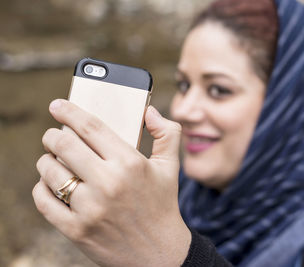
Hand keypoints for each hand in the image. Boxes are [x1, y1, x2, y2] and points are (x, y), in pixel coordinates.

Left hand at [33, 99, 190, 266]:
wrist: (159, 253)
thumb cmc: (162, 204)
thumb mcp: (170, 167)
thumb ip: (167, 133)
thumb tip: (149, 111)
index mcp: (130, 163)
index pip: (90, 127)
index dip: (69, 111)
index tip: (57, 105)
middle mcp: (108, 183)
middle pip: (64, 144)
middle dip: (52, 134)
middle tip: (54, 134)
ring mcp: (90, 208)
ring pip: (49, 170)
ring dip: (46, 160)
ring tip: (54, 159)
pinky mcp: (76, 229)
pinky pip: (44, 199)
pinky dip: (42, 186)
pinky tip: (51, 183)